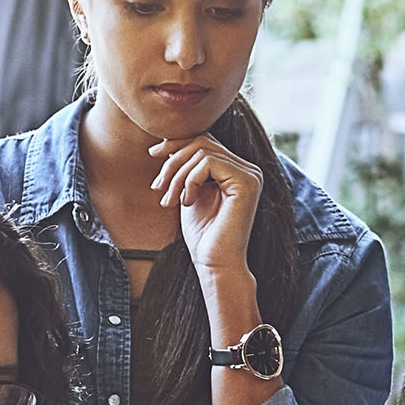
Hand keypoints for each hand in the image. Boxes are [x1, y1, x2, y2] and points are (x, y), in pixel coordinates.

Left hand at [148, 135, 260, 280]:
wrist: (215, 264)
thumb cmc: (202, 235)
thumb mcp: (189, 192)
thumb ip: (186, 167)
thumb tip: (169, 140)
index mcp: (236, 170)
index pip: (204, 140)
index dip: (177, 143)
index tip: (153, 154)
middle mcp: (247, 169)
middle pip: (202, 141)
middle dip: (173, 162)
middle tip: (158, 187)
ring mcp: (250, 174)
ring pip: (202, 151)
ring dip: (177, 175)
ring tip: (169, 200)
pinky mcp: (247, 182)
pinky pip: (208, 163)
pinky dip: (190, 180)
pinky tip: (186, 202)